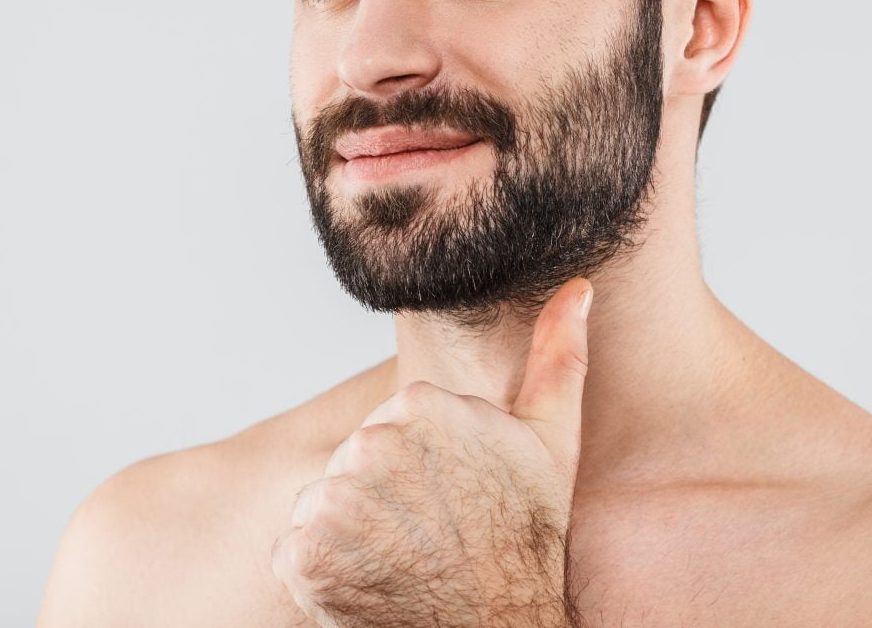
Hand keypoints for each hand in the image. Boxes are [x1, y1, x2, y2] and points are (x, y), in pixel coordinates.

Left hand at [271, 277, 594, 627]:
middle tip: (430, 531)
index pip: (392, 422)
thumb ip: (557, 356)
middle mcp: (370, 445)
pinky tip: (369, 583)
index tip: (453, 492)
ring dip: (350, 534)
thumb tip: (577, 288)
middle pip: (353, 461)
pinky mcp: (305, 558)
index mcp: (420, 404)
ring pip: (323, 504)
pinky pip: (294, 550)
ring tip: (401, 558)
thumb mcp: (553, 442)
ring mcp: (334, 504)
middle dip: (382, 494)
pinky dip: (321, 572)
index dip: (421, 463)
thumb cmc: (528, 539)